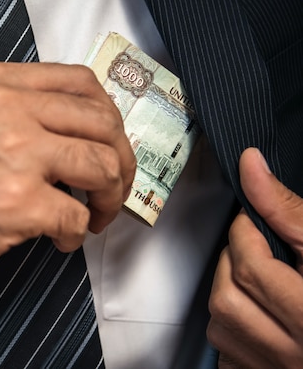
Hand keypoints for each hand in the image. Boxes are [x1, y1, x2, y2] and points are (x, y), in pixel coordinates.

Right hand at [0, 62, 135, 291]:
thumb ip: (15, 109)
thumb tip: (73, 133)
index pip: (81, 82)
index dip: (107, 118)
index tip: (107, 143)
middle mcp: (8, 109)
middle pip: (103, 124)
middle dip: (120, 161)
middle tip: (111, 187)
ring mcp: (14, 154)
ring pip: (102, 166)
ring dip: (108, 198)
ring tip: (92, 216)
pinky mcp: (16, 202)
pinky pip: (75, 216)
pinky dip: (75, 233)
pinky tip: (58, 239)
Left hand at [207, 148, 302, 367]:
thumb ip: (288, 211)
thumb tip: (252, 166)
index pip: (251, 268)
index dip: (243, 234)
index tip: (251, 221)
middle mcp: (296, 352)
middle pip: (228, 297)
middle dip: (232, 261)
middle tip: (253, 247)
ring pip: (221, 325)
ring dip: (229, 292)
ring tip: (258, 278)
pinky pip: (227, 353)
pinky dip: (232, 325)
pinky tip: (256, 311)